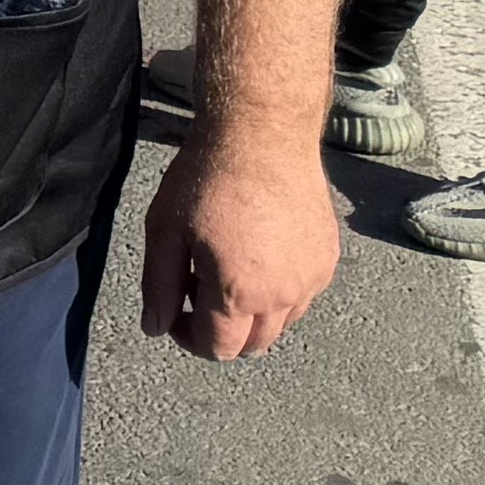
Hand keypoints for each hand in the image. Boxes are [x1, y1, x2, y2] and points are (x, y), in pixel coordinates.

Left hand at [141, 108, 337, 358]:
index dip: (189, 338)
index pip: (218, 348)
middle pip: (254, 345)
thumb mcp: (164, 232)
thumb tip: (156, 328)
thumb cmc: (207, 179)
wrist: (262, 136)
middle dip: (221, 331)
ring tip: (224, 270)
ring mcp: (312, 278)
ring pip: (280, 324)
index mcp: (239, 293)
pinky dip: (278, 293)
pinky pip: (302, 296)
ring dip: (251, 314)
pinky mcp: (328, 258)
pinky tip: (256, 257)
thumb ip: (159, 287)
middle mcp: (284, 294)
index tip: (176, 312)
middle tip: (196, 291)